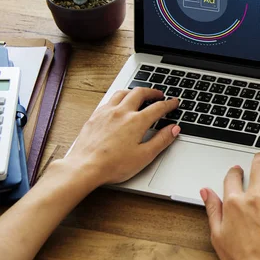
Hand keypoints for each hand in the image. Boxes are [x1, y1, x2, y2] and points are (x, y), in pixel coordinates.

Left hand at [62, 87, 180, 186]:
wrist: (84, 168)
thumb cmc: (113, 165)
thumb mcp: (144, 156)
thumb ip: (162, 140)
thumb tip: (174, 129)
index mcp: (136, 121)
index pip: (158, 107)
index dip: (169, 104)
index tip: (174, 102)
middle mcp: (121, 112)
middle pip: (140, 93)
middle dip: (152, 92)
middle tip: (159, 94)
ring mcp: (106, 113)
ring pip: (122, 93)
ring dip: (134, 91)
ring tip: (139, 94)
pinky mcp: (94, 117)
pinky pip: (109, 100)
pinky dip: (118, 98)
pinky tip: (118, 104)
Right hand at [201, 153, 259, 259]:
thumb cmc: (240, 258)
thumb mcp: (217, 235)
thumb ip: (212, 209)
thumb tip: (205, 192)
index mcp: (234, 202)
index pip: (233, 176)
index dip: (234, 171)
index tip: (236, 170)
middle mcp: (255, 197)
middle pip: (257, 167)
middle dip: (258, 158)